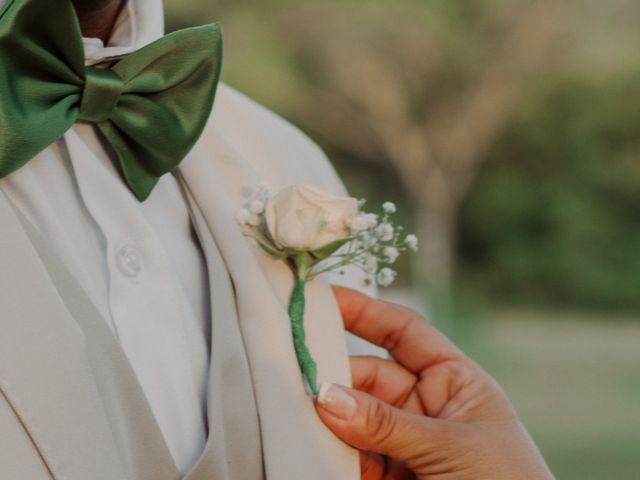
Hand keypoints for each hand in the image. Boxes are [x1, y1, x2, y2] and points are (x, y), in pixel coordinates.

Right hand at [315, 286, 553, 479]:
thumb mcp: (452, 446)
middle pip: (369, 376)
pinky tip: (314, 447)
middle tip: (301, 376)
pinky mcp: (386, 476)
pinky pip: (351, 455)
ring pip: (354, 416)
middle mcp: (425, 405)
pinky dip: (330, 451)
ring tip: (300, 413)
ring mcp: (404, 442)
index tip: (325, 297)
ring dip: (328, 416)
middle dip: (337, 375)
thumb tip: (327, 398)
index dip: (366, 312)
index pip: (403, 333)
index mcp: (453, 380)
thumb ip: (388, 424)